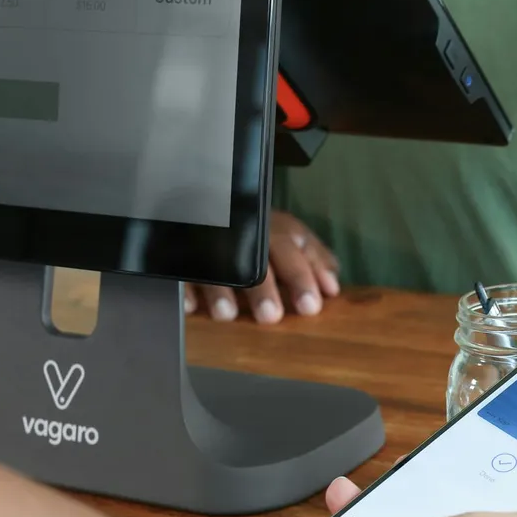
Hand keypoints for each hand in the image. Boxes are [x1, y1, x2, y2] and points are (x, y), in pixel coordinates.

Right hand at [184, 211, 340, 323]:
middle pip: (254, 256)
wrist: (218, 200)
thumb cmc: (267, 233)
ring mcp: (215, 239)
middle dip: (263, 287)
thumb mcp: (294, 239)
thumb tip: (333, 288)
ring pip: (217, 261)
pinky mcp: (186, 248)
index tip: (310, 306)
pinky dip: (186, 286)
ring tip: (226, 314)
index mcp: (277, 229)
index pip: (293, 249)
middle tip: (271, 316)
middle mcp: (247, 232)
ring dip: (222, 289)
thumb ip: (315, 261)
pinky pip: (183, 267)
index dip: (301, 277)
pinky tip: (190, 307)